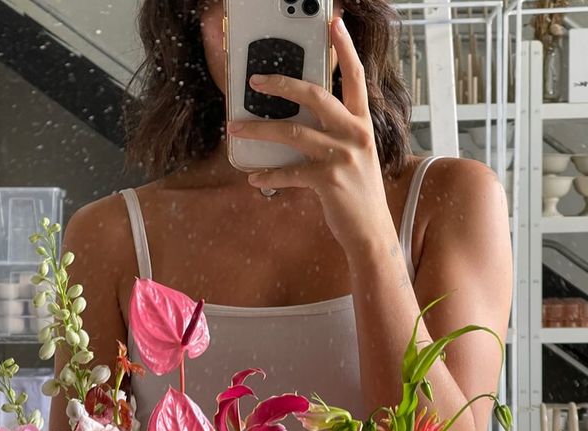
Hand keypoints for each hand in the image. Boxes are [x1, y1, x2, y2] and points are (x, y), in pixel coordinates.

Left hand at [227, 18, 394, 251]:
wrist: (371, 231)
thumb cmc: (358, 193)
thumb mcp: (355, 155)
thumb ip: (336, 133)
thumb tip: (301, 121)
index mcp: (362, 124)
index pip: (356, 77)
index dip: (345, 48)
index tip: (334, 23)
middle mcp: (355, 134)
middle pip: (315, 96)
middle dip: (282, 84)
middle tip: (255, 80)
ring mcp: (342, 157)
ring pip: (293, 133)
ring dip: (259, 130)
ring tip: (236, 129)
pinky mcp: (328, 181)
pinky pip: (289, 172)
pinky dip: (269, 175)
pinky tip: (254, 177)